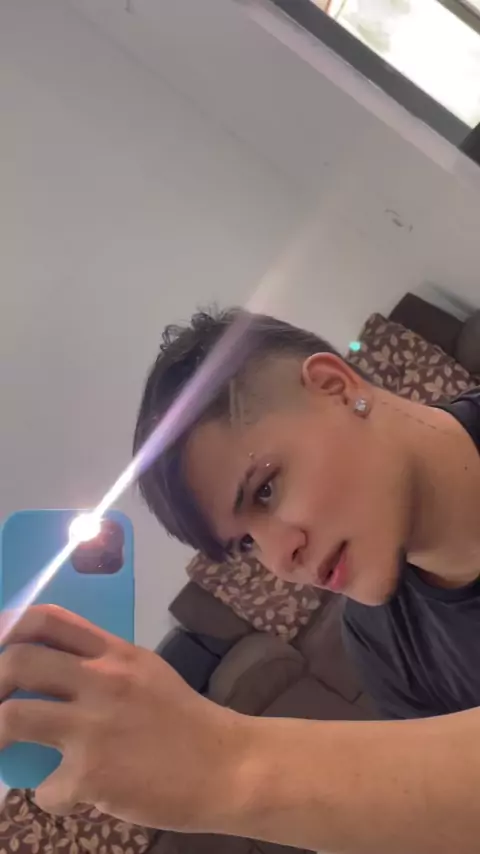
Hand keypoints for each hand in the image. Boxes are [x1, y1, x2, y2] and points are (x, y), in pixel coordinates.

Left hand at [0, 605, 248, 827]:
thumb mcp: (147, 674)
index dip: (7, 626)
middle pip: (18, 661)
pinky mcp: (95, 774)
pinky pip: (45, 789)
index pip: (47, 619)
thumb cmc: (186, 721)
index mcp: (115, 653)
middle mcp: (102, 680)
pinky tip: (70, 797)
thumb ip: (104, 666)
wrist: (229, 766)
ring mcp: (96, 726)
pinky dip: (51, 798)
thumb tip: (55, 672)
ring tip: (5, 751)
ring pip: (12, 718)